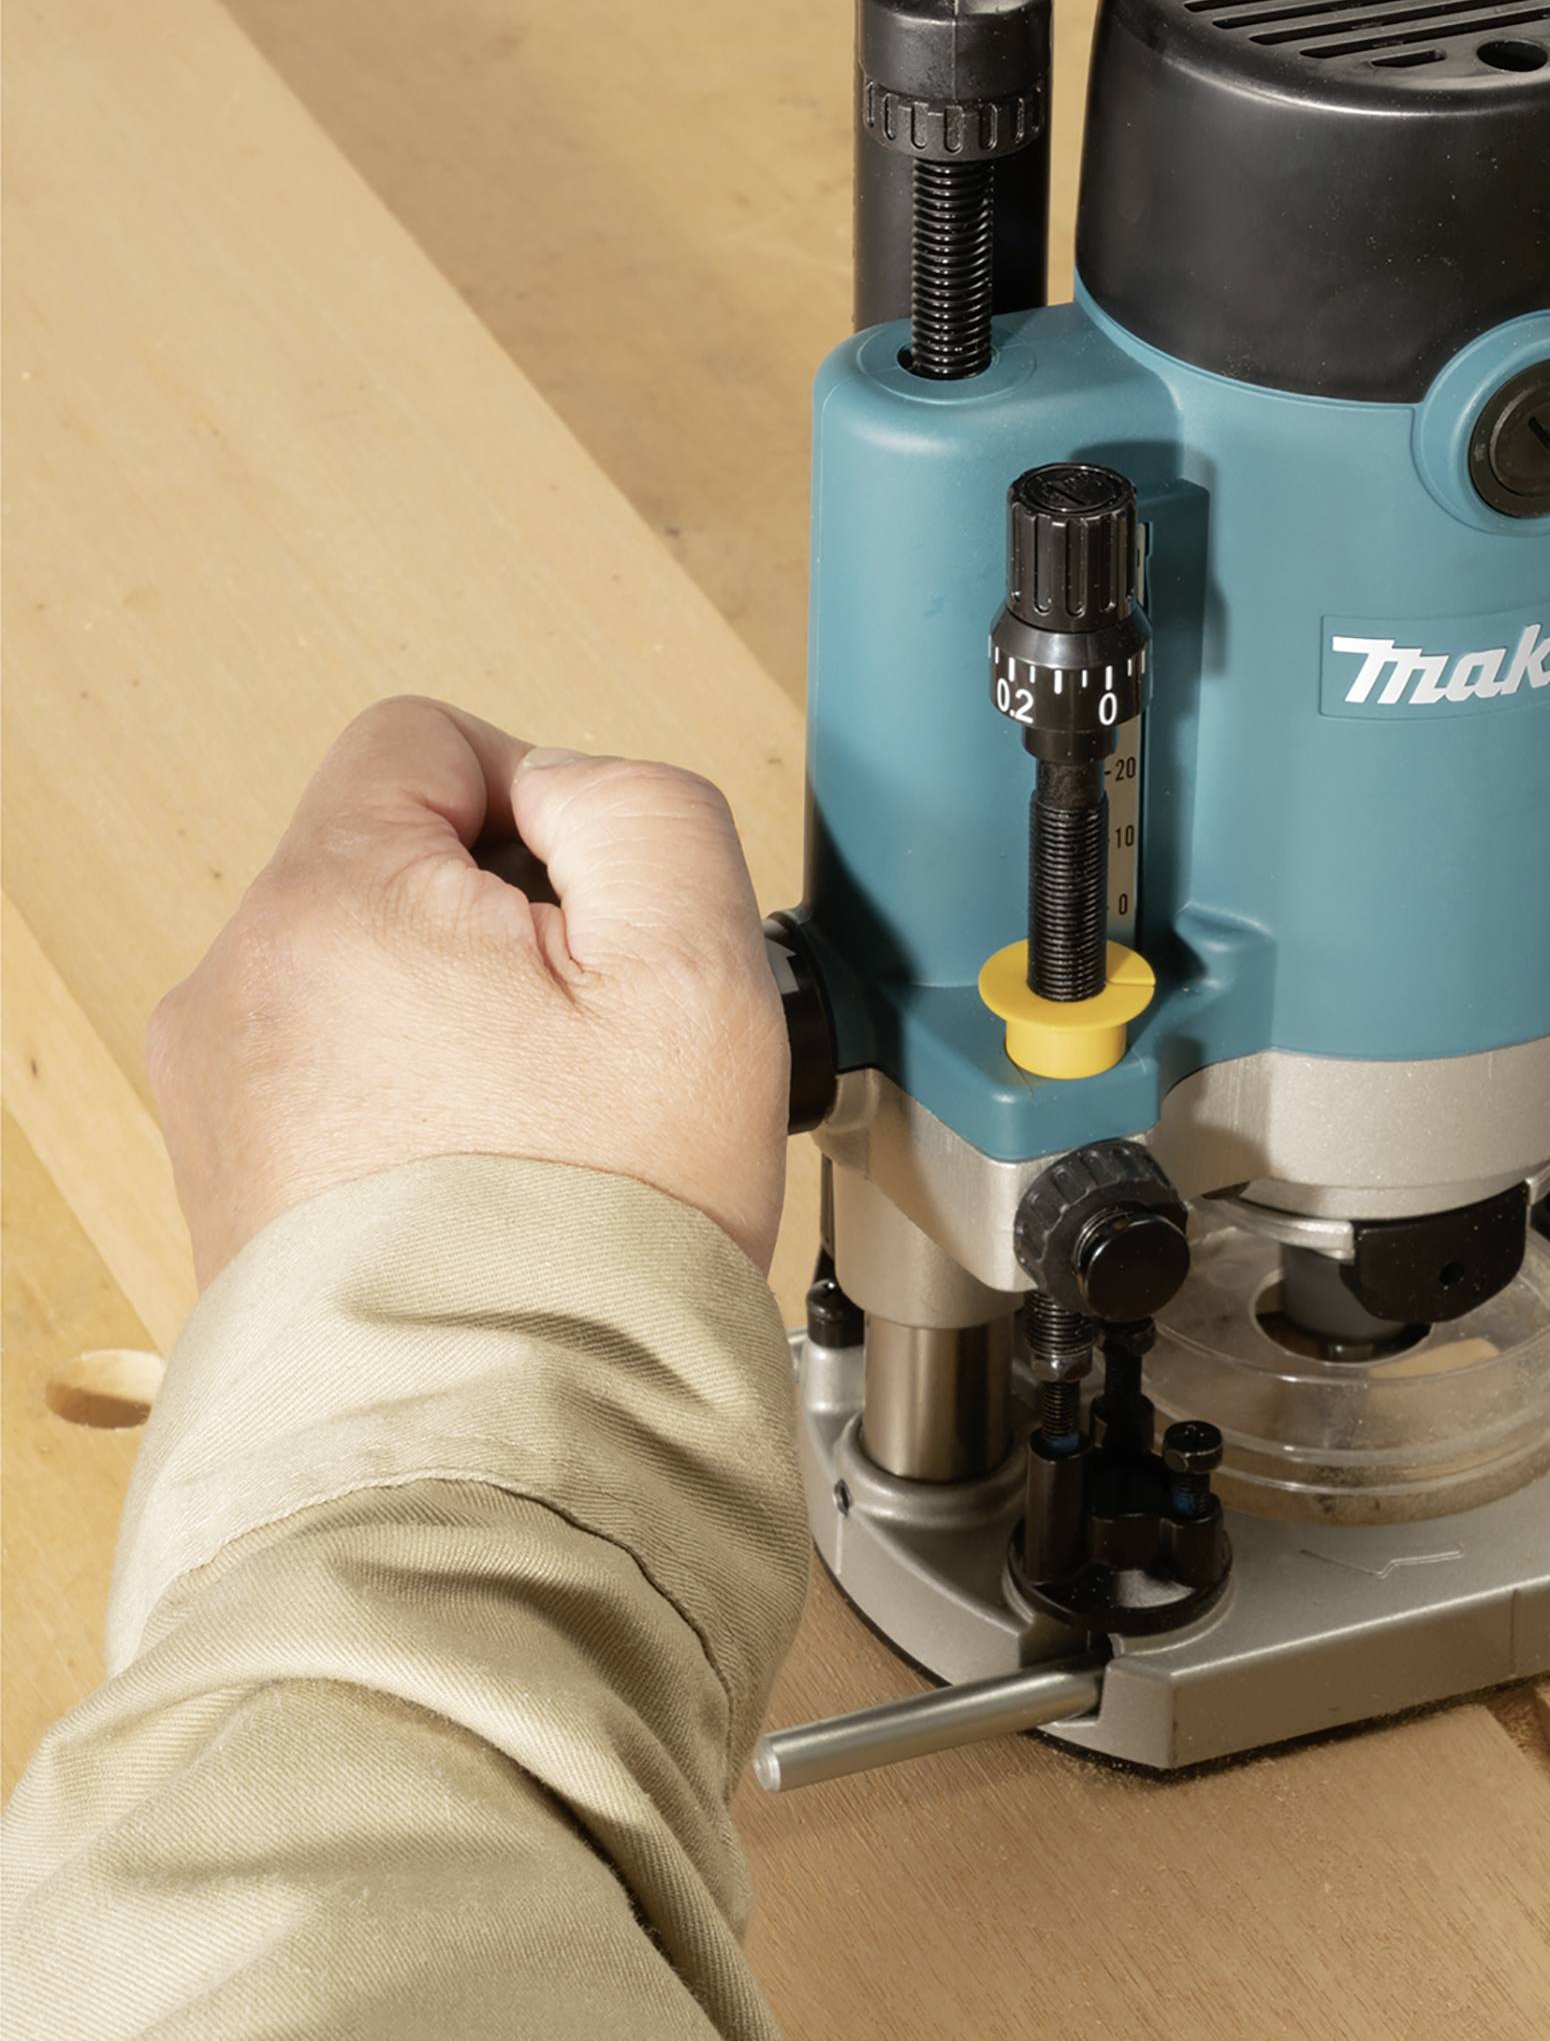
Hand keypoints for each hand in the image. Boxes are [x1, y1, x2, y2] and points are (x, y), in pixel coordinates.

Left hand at [149, 696, 787, 1279]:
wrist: (498, 1445)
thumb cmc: (593, 1226)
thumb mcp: (696, 961)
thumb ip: (642, 805)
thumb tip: (565, 788)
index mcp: (329, 904)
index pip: (424, 739)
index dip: (541, 802)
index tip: (596, 922)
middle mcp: (235, 987)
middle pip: (395, 859)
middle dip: (507, 925)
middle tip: (588, 1043)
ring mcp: (218, 1089)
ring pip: (371, 971)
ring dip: (465, 1017)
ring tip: (545, 1126)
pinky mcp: (229, 1179)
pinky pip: (341, 1075)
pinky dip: (419, 1103)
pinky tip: (492, 1180)